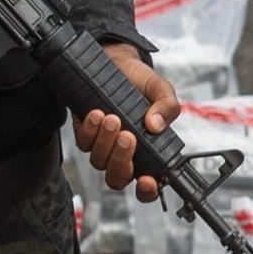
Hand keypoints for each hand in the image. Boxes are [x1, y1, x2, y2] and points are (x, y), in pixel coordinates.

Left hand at [79, 44, 179, 199]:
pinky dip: (90, 131)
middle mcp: (125, 155)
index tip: (147, 180)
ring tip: (112, 118)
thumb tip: (156, 126)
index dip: (147, 191)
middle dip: (122, 161)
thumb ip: (167, 107)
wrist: (117, 62)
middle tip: (128, 137)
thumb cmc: (140, 82)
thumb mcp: (161, 90)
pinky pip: (84, 143)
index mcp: (148, 152)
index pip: (147, 186)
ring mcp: (103, 147)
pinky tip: (97, 114)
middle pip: (118, 178)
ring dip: (106, 142)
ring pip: (100, 162)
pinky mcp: (85, 135)